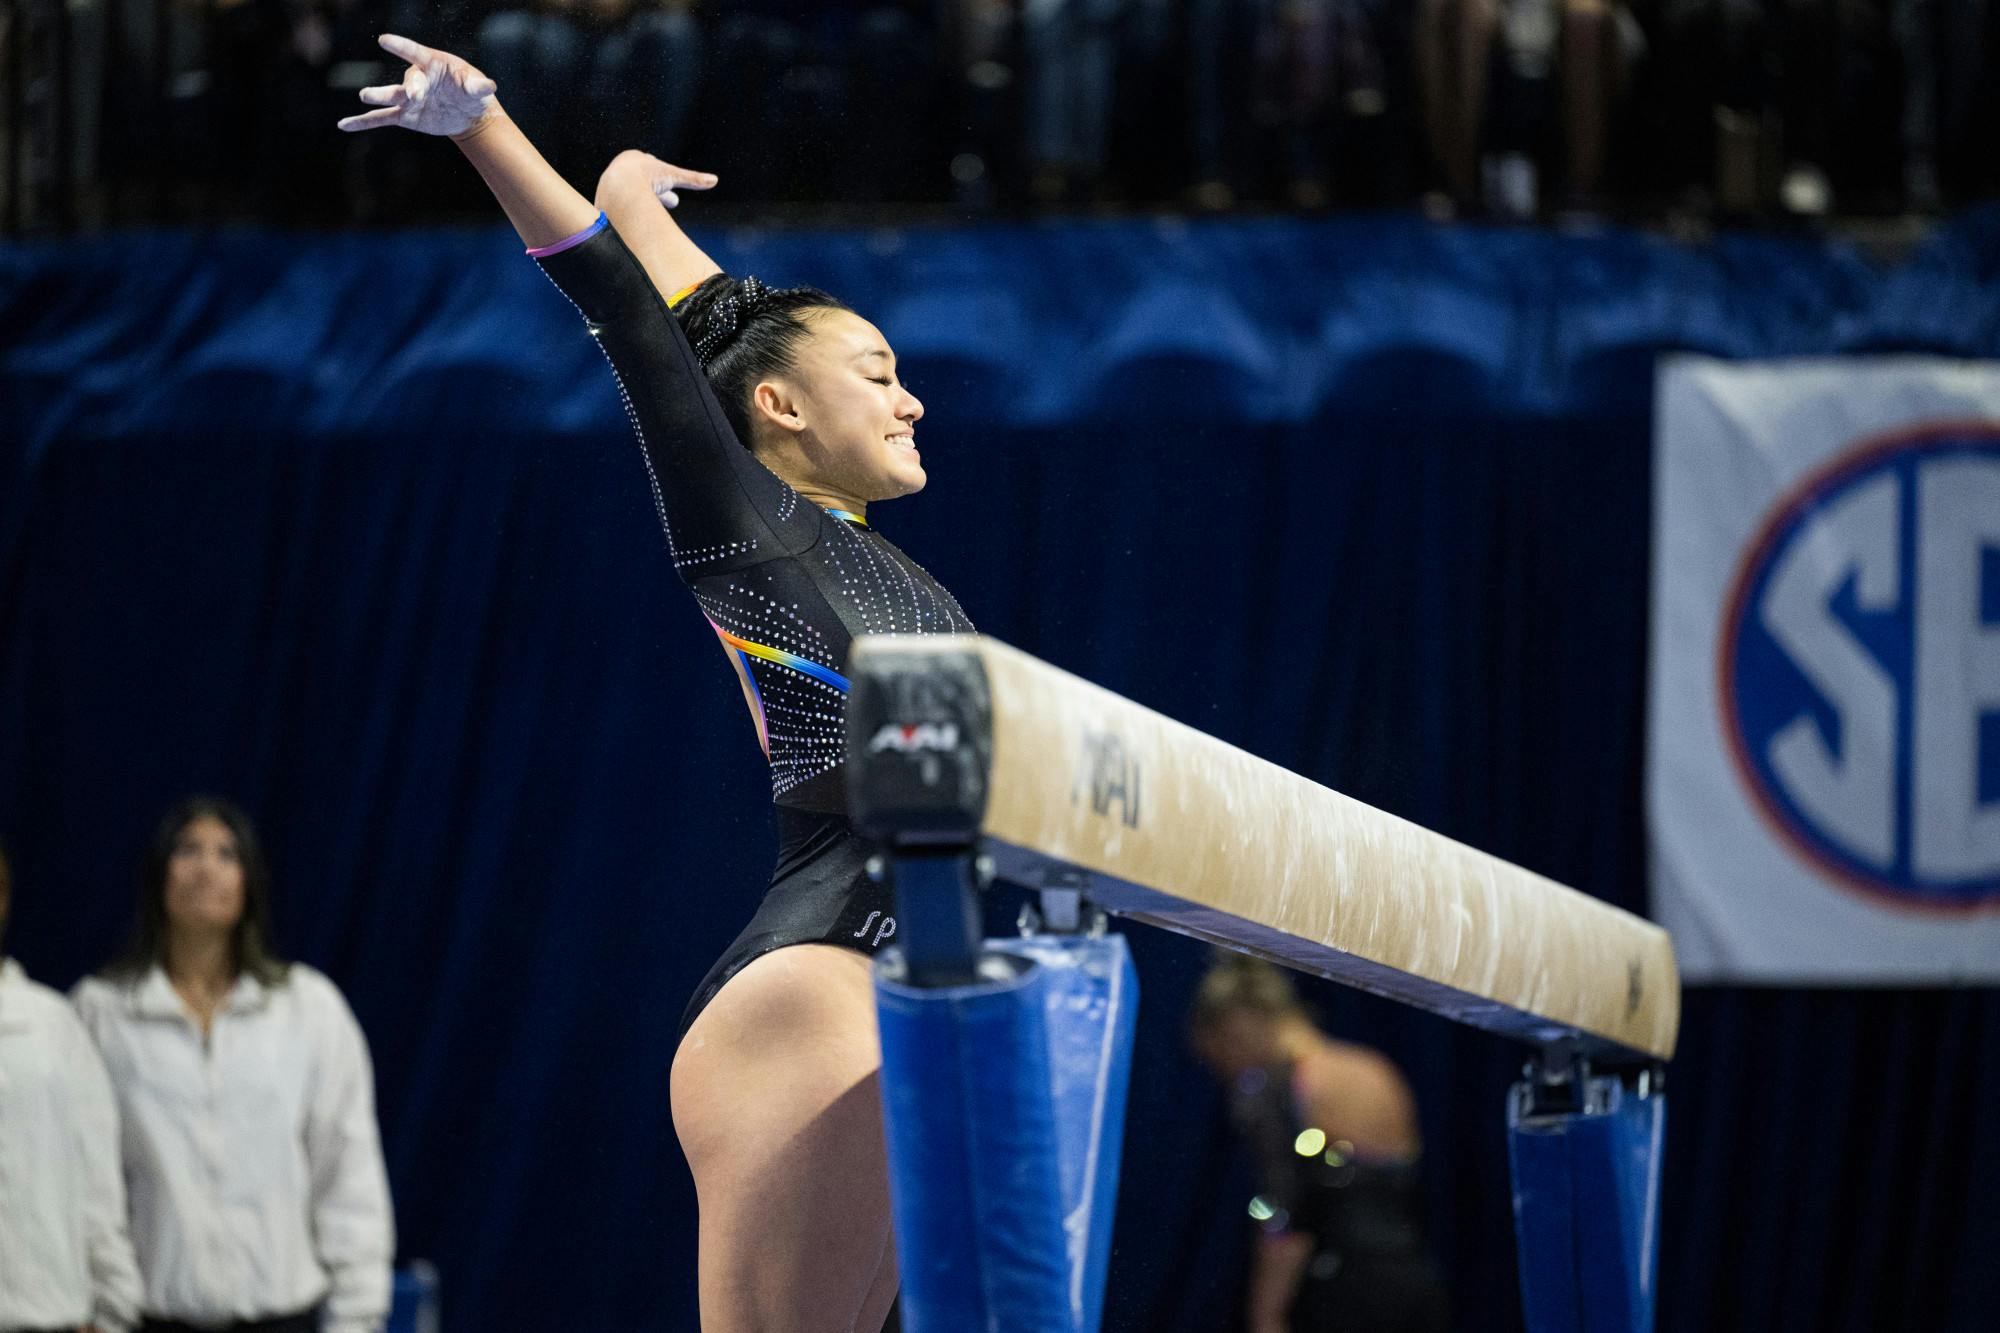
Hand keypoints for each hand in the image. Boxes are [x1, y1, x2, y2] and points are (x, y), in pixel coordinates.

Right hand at [338, 34, 496, 137]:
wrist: (467, 113)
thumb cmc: (471, 92)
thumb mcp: (478, 88)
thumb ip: (479, 86)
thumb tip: (489, 86)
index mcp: (432, 64)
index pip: (416, 53)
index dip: (401, 46)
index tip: (384, 40)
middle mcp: (417, 79)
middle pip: (409, 82)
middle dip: (410, 89)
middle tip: (412, 96)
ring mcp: (408, 98)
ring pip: (391, 97)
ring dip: (378, 97)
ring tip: (364, 96)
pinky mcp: (404, 116)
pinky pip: (381, 119)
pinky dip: (363, 122)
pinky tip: (345, 125)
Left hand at [608, 149, 718, 209]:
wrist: (618, 186)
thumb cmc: (645, 176)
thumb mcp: (673, 176)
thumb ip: (692, 179)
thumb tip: (714, 180)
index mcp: (634, 160)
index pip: (650, 170)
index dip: (663, 183)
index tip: (670, 194)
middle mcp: (620, 171)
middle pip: (639, 183)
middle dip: (653, 193)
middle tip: (664, 203)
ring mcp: (609, 185)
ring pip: (627, 195)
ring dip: (639, 204)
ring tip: (648, 217)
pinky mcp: (603, 200)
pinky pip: (616, 208)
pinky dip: (625, 214)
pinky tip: (631, 223)